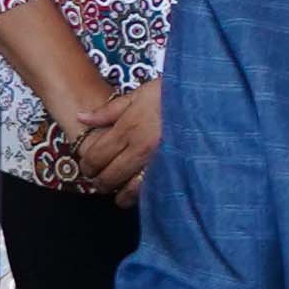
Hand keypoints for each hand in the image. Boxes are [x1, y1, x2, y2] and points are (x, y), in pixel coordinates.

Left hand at [48, 72, 166, 199]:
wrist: (207, 99)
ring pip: (128, 191)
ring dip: (119, 193)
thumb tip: (81, 118)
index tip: (88, 165)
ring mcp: (158, 163)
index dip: (87, 165)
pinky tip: (138, 190)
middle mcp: (140, 149)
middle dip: (99, 181)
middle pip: (108, 177)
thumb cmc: (172, 94)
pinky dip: (141, 195)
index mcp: (129, 128)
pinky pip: (151, 191)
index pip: (96, 157)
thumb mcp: (139, 94)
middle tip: (100, 178)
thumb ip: (108, 111)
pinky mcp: (174, 172)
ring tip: (118, 189)